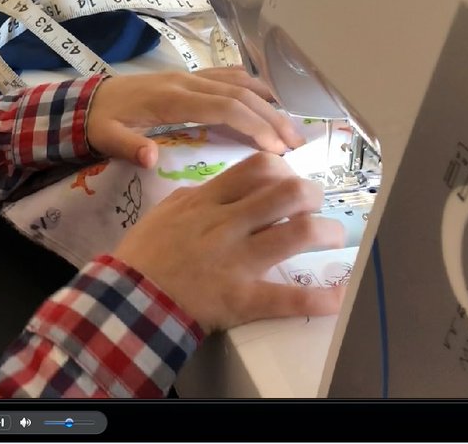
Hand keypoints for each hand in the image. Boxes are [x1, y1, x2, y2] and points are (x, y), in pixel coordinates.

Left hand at [86, 67, 304, 167]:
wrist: (86, 100)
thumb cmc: (100, 122)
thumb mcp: (105, 138)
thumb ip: (127, 147)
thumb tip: (150, 159)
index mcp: (171, 98)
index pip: (223, 106)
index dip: (253, 124)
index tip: (276, 148)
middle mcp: (186, 82)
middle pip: (240, 94)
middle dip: (272, 117)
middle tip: (297, 145)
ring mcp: (190, 77)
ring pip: (239, 83)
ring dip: (269, 103)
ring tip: (292, 128)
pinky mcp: (190, 78)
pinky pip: (228, 77)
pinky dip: (254, 87)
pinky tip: (272, 102)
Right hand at [112, 152, 346, 333]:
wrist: (127, 299)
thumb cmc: (142, 256)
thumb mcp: (164, 213)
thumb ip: (196, 198)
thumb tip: (221, 189)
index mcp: (208, 202)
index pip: (259, 168)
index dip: (285, 170)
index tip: (289, 182)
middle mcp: (227, 225)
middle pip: (288, 192)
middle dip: (313, 195)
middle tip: (316, 207)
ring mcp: (238, 261)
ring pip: (298, 233)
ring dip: (327, 232)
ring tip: (332, 237)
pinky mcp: (243, 298)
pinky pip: (290, 297)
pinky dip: (322, 298)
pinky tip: (341, 294)